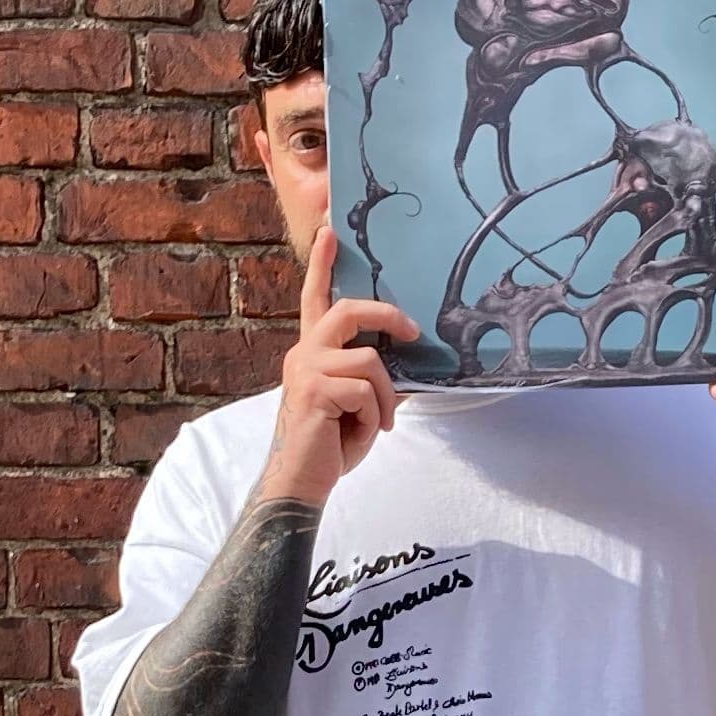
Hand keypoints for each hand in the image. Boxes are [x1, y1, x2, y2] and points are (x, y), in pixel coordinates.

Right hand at [261, 225, 412, 511]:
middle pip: (347, 311)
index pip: (315, 300)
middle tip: (414, 330)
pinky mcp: (315, 390)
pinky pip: (365, 391)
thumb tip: (406, 362)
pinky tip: (363, 433)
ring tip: (378, 423)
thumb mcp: (357, 405)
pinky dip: (374, 416)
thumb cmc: (329, 447)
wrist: (301, 483)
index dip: (322, 265)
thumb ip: (371, 378)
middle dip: (386, 315)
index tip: (332, 231)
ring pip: (369, 361)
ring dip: (385, 396)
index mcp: (311, 352)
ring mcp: (306, 369)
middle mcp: (303, 353)